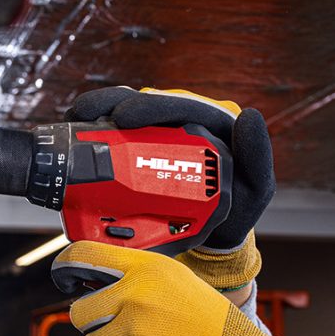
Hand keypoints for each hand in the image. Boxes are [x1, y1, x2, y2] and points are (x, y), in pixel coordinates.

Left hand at [52, 240, 328, 335]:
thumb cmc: (207, 320)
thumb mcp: (175, 279)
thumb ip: (133, 274)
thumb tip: (89, 277)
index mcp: (145, 270)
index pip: (83, 256)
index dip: (65, 267)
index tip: (63, 276)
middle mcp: (134, 298)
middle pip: (79, 311)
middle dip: (94, 322)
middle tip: (119, 327)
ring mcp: (132, 334)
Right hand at [66, 87, 274, 280]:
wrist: (215, 233)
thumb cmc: (238, 206)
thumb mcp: (255, 188)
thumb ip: (257, 157)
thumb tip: (249, 116)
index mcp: (210, 121)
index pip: (178, 105)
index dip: (151, 106)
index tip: (125, 118)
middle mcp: (183, 120)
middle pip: (146, 103)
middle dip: (117, 105)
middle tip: (95, 122)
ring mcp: (160, 133)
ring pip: (127, 109)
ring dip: (101, 109)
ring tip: (78, 118)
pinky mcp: (140, 146)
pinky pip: (116, 129)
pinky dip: (96, 125)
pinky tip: (77, 125)